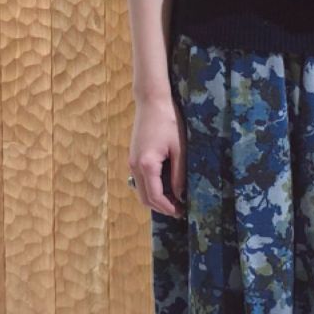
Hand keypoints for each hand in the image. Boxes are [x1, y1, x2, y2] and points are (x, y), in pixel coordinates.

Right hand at [130, 95, 186, 216]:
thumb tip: (180, 194)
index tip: (182, 212)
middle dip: (161, 207)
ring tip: (174, 200)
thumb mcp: (179, 149)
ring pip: (141, 190)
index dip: (168, 207)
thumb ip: (178, 174)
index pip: (155, 196)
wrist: (151, 101)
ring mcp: (131, 162)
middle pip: (144, 198)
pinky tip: (166, 186)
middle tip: (179, 210)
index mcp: (146, 165)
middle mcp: (134, 166)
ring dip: (155, 199)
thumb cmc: (168, 121)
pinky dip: (151, 188)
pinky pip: (140, 180)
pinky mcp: (133, 157)